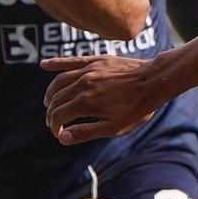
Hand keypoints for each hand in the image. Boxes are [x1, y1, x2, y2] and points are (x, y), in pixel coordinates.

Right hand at [42, 56, 157, 143]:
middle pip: (56, 100)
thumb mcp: (114, 127)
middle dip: (51, 113)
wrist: (154, 81)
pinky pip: (70, 61)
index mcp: (86, 103)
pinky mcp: (95, 60)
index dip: (55, 127)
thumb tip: (62, 138)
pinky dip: (55, 64)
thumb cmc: (137, 108)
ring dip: (50, 94)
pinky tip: (43, 65)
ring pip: (59, 82)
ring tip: (48, 103)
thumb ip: (86, 132)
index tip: (58, 134)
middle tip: (53, 123)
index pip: (58, 116)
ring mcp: (87, 70)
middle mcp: (82, 85)